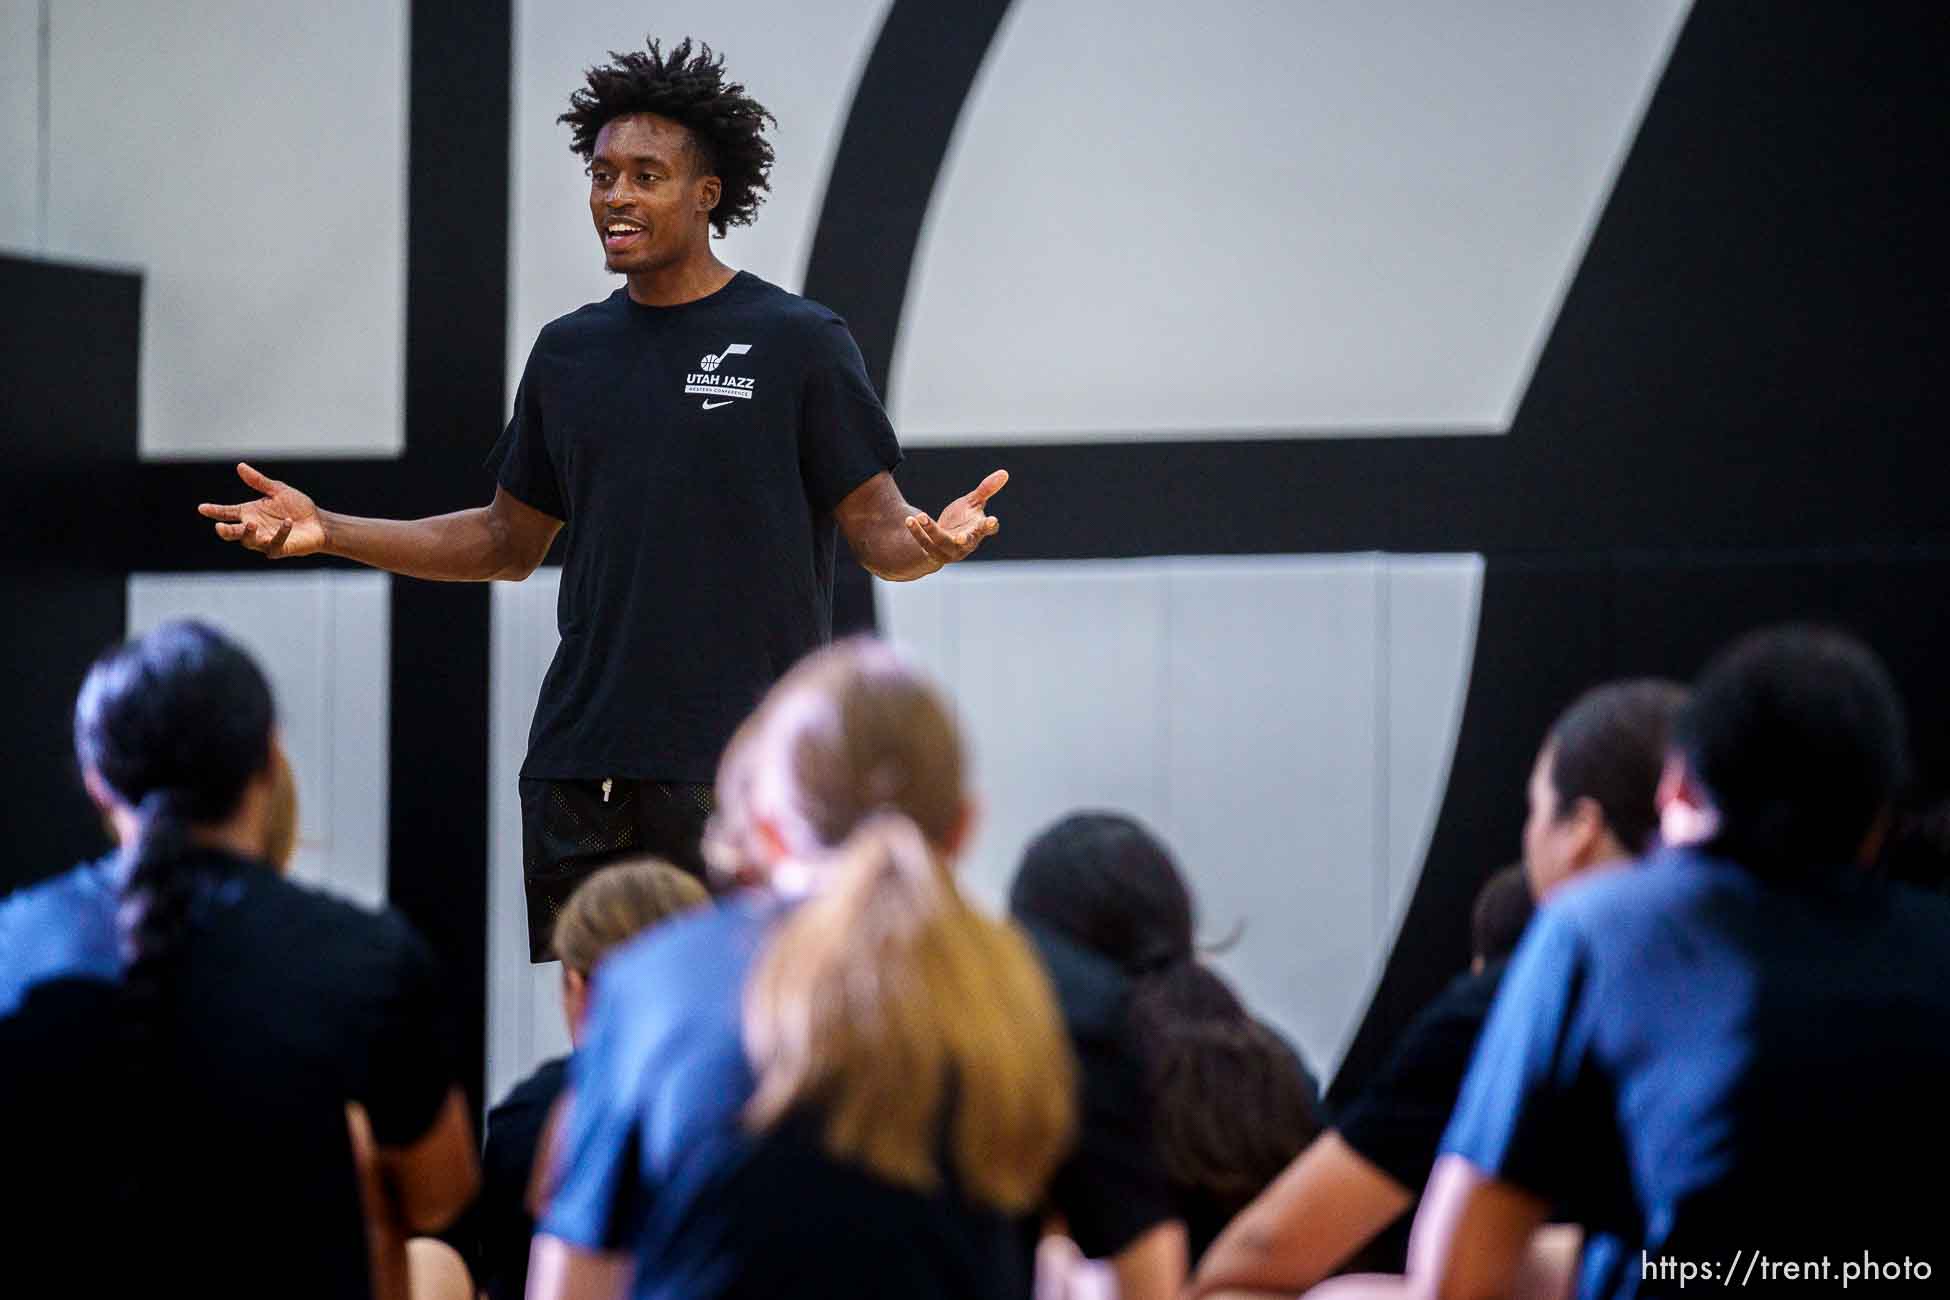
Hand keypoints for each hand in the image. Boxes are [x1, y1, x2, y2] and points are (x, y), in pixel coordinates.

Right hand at [198, 463, 326, 557]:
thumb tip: (240, 466)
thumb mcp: (277, 490)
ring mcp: (265, 540)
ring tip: (251, 524)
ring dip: (249, 534)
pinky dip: (280, 532)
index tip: (202, 508)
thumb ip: (258, 481)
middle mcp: (254, 528)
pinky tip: (287, 522)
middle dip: (225, 531)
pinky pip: (275, 543)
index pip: (227, 513)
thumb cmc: (297, 507)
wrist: (318, 522)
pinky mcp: (279, 549)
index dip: (214, 511)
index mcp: (249, 513)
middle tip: (220, 527)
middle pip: (233, 533)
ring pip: (250, 542)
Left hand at [905, 469, 1006, 567]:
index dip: (990, 526)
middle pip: (966, 542)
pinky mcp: (933, 552)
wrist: (942, 541)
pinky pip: (924, 543)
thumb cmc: (962, 520)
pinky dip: (917, 532)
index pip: (987, 530)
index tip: (992, 521)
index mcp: (978, 530)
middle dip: (964, 539)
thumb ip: (986, 489)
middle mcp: (966, 544)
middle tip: (961, 537)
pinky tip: (910, 519)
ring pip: (941, 541)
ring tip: (921, 516)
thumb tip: (1004, 473)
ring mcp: (950, 551)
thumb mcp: (973, 503)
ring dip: (931, 530)